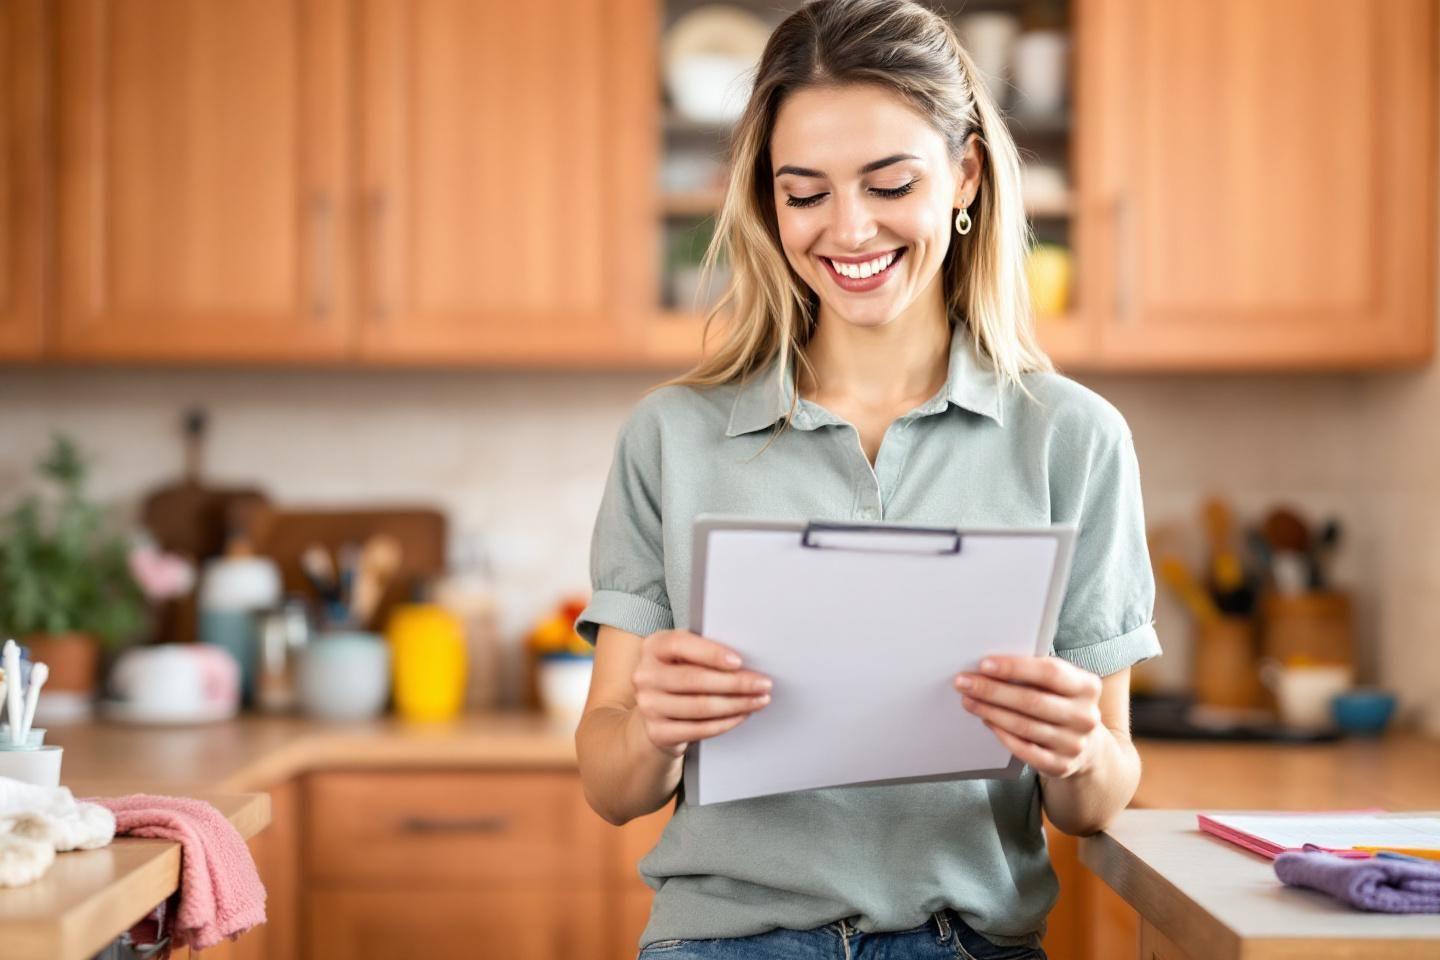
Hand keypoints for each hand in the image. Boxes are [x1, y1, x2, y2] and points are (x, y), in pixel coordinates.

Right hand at [632, 630, 772, 757]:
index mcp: (653, 647)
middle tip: (763, 684)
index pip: (680, 644)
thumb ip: (704, 652)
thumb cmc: (679, 675)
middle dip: (736, 683)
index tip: (739, 661)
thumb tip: (745, 659)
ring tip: (758, 700)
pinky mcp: (658, 732)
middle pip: (695, 679)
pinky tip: (742, 715)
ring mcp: (649, 705)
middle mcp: (646, 675)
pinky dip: (726, 723)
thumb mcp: (684, 656)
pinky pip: (699, 729)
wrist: (656, 712)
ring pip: (700, 706)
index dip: (711, 653)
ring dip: (737, 704)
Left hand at [955, 655, 1103, 778]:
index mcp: (1087, 686)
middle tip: (964, 683)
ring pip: (1024, 726)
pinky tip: (986, 721)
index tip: (984, 665)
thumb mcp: (1061, 685)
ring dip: (991, 711)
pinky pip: (1024, 750)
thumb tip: (990, 666)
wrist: (1087, 747)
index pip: (1050, 672)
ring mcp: (1075, 743)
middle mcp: (1085, 716)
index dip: (1014, 668)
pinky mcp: (1061, 765)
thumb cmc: (1062, 704)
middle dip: (992, 690)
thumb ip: (1036, 673)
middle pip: (1032, 701)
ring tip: (968, 700)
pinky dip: (1002, 734)